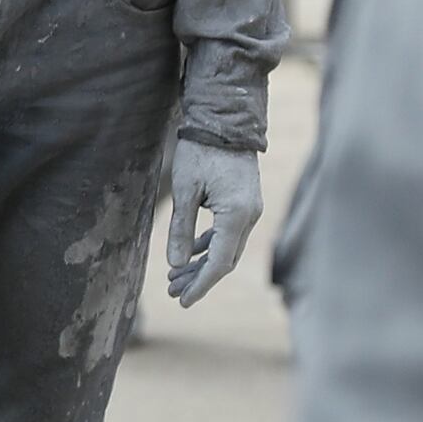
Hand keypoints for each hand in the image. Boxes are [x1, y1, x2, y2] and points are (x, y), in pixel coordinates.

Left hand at [166, 136, 264, 305]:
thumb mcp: (184, 190)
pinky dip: (211, 245)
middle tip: (171, 291)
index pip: (219, 263)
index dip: (201, 285)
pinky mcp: (245, 203)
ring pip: (228, 248)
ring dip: (203, 263)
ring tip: (175, 277)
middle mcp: (249, 216)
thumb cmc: (200, 150)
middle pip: (225, 260)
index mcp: (236, 215)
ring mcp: (251, 209)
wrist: (224, 120)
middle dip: (199, 278)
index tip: (182, 301)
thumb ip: (181, 229)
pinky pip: (230, 233)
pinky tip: (192, 253)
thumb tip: (177, 264)